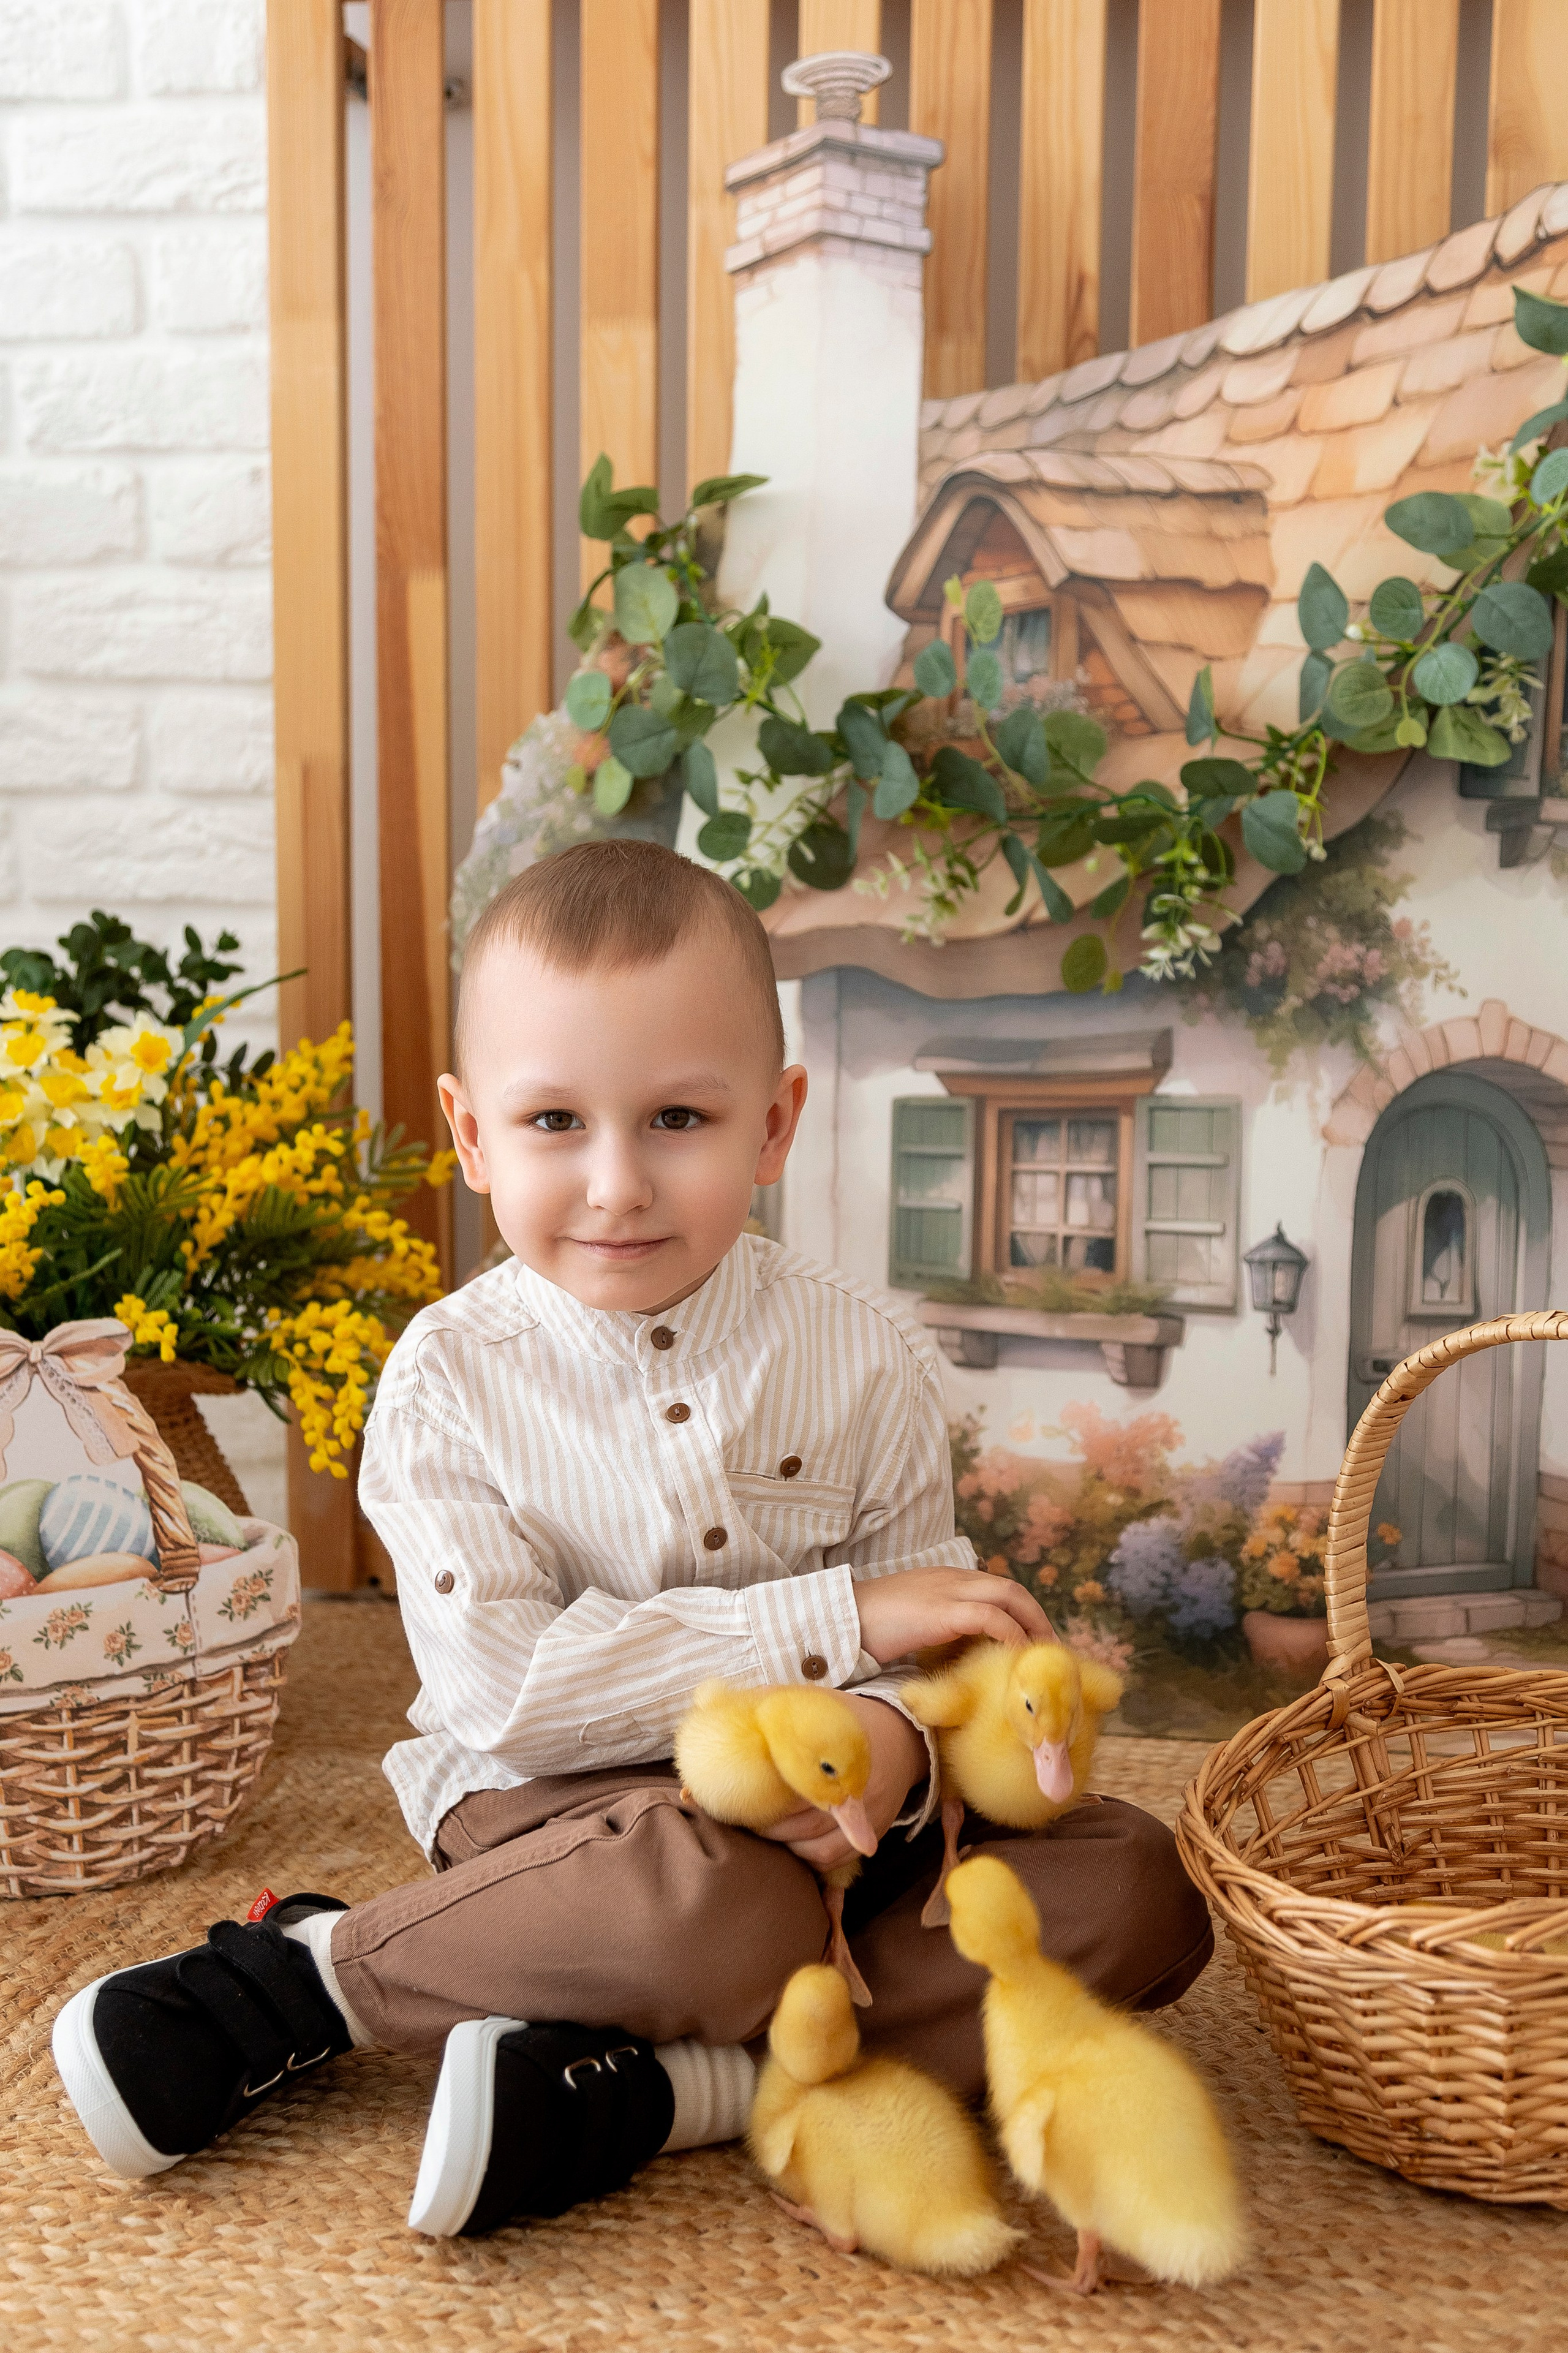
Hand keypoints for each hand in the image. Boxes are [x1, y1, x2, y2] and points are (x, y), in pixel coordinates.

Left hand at [759, 1694, 927, 1873]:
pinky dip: (807, 1858)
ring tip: (765, 1830)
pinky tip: (791, 1842)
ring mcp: (870, 1816)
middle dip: (770, 1824)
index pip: (803, 1784)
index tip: (745, 1795)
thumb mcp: (816, 1701)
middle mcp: (862, 1790)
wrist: (902, 1736)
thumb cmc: (848, 1719)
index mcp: (844, 1755)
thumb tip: (720, 1704)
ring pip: (818, 1848)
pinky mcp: (874, 1833)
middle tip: (744, 1815)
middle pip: (807, 1823)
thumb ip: (773, 1703)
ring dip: (787, 1844)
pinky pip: (833, 1860)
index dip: (770, 1797)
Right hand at [855, 1565, 1055, 1665]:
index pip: (996, 1587)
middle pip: (1011, 1588)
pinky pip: (990, 1617)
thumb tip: (963, 1657)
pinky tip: (1018, 1655)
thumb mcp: (913, 1621)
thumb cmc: (870, 1627)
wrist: (842, 1619)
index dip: (1021, 1611)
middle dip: (1037, 1616)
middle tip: (1050, 1649)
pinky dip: (1010, 1634)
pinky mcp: (942, 1611)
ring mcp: (948, 1590)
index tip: (1034, 1639)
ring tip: (1042, 1654)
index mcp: (946, 1579)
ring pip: (1008, 1595)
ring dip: (1032, 1624)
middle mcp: (953, 1578)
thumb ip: (938, 1628)